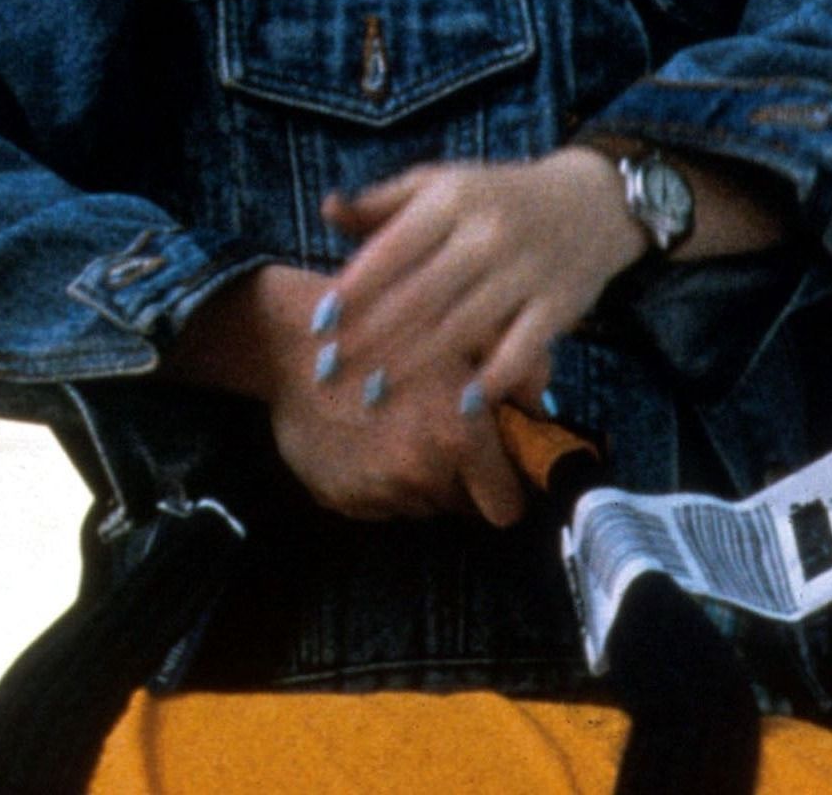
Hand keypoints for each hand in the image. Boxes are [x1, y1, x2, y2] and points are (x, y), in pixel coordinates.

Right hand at [167, 264, 528, 524]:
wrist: (289, 338)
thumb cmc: (383, 323)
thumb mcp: (462, 330)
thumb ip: (517, 369)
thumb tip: (543, 410)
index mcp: (459, 436)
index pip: (507, 507)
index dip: (503, 484)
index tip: (491, 462)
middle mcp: (421, 474)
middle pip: (463, 508)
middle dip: (460, 479)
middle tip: (438, 433)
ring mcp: (376, 492)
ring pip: (420, 504)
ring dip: (417, 476)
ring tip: (393, 426)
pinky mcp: (339, 500)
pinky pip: (378, 503)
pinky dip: (376, 477)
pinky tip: (360, 435)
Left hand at [319, 148, 645, 413]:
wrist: (591, 200)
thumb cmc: (495, 195)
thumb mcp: (440, 184)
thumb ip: (383, 202)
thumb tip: (327, 209)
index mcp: (451, 198)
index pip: (391, 249)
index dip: (354, 289)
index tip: (319, 324)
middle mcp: (487, 232)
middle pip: (420, 296)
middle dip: (371, 338)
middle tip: (333, 372)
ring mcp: (526, 270)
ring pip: (461, 327)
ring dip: (414, 365)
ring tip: (375, 393)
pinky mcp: (560, 305)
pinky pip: (522, 349)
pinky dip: (492, 379)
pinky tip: (460, 404)